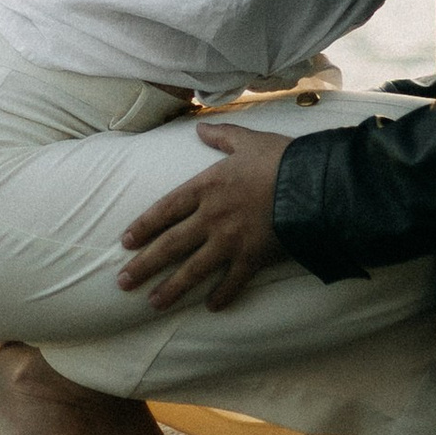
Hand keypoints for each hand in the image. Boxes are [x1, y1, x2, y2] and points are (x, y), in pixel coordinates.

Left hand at [118, 125, 288, 311]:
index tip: (126, 242)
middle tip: (124, 283)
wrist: (312, 183)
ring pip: (193, 269)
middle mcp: (211, 217)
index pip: (165, 209)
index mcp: (206, 187)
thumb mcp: (247, 140)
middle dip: (145, 265)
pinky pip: (233, 282)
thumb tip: (199, 127)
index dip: (144, 226)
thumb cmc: (280, 158)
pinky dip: (222, 295)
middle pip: (170, 244)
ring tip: (154, 304)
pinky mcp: (253, 257)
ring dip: (172, 288)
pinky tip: (211, 307)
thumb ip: (221, 136)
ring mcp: (230, 240)